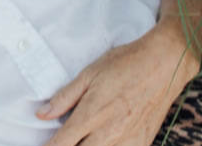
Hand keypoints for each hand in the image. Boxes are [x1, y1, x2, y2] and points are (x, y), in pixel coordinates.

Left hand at [38, 25, 196, 145]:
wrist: (161, 66)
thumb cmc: (123, 65)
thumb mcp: (88, 74)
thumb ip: (64, 97)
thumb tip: (42, 113)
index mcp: (92, 113)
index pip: (63, 142)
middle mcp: (110, 133)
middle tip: (60, 141)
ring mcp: (128, 142)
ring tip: (80, 139)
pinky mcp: (142, 144)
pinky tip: (101, 141)